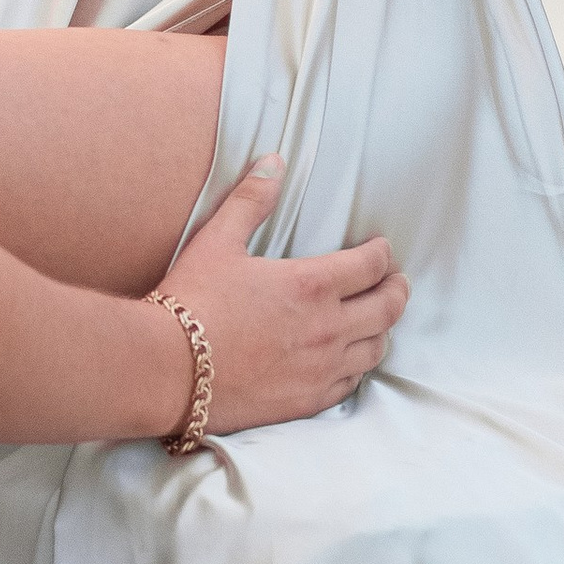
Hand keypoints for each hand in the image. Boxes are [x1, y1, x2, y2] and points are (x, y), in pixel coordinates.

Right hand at [169, 160, 406, 432]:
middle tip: (397, 283)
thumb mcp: (217, 240)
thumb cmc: (191, 301)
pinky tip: (350, 361)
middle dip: (397, 290)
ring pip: (375, 349)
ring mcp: (320, 369)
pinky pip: (351, 384)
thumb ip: (251, 200)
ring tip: (377, 321)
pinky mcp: (307, 402)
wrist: (166, 370)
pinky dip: (358, 367)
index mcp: (310, 285)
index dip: (382, 255)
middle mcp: (327, 328)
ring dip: (382, 330)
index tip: (382, 249)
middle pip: (387, 309)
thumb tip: (274, 162)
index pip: (371, 266)